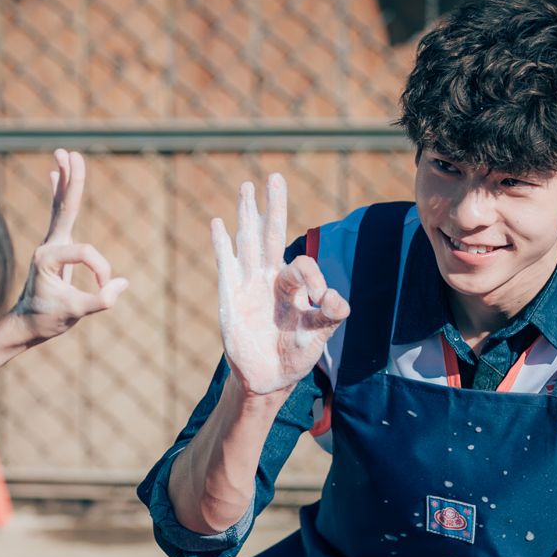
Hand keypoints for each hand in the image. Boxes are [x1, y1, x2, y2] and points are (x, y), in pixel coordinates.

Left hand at [12, 149, 127, 341]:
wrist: (26, 325)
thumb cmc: (47, 319)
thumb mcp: (74, 313)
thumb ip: (99, 300)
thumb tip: (122, 284)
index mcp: (48, 257)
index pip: (87, 253)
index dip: (102, 272)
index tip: (104, 291)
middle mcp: (48, 245)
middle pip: (65, 207)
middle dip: (71, 181)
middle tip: (70, 153)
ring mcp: (51, 244)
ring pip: (62, 206)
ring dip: (66, 180)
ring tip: (64, 154)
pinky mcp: (56, 247)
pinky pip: (60, 215)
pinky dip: (60, 195)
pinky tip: (54, 176)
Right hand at [211, 174, 348, 394]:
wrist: (267, 380)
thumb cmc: (294, 355)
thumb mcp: (318, 337)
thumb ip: (330, 317)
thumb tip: (337, 299)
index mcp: (294, 287)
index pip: (302, 266)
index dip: (314, 277)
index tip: (323, 299)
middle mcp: (270, 279)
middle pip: (271, 235)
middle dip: (274, 207)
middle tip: (275, 177)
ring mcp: (248, 286)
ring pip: (247, 243)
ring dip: (247, 215)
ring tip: (246, 187)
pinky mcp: (230, 298)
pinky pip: (225, 265)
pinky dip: (222, 244)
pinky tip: (219, 223)